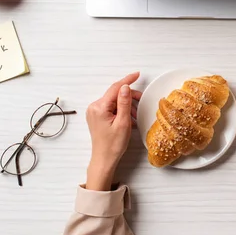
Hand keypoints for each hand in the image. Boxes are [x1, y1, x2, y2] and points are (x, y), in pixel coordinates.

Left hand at [85, 72, 141, 190]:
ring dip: (126, 105)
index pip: (115, 88)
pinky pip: (111, 107)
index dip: (127, 80)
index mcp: (99, 107)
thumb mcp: (123, 122)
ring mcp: (94, 112)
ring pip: (114, 101)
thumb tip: (125, 87)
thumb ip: (124, 103)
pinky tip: (128, 118)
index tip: (137, 75)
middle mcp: (94, 107)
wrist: (104, 159)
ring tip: (134, 116)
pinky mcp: (97, 116)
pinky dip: (121, 110)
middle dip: (129, 97)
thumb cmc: (113, 144)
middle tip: (141, 101)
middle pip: (115, 94)